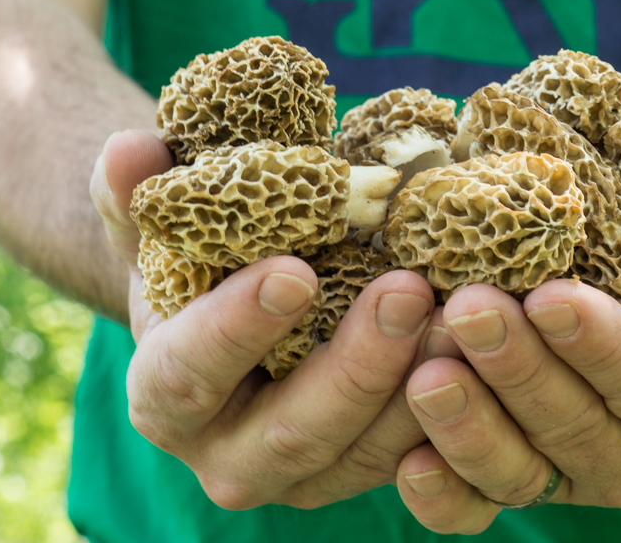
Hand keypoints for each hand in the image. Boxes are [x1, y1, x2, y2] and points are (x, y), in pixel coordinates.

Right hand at [89, 130, 433, 508]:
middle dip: (355, 365)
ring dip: (421, 390)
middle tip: (406, 290)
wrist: (247, 316)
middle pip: (295, 430)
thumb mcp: (162, 230)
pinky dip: (456, 409)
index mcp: (168, 396)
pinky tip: (491, 350)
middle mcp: (232, 455)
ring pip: (367, 452)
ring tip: (466, 316)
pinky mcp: (367, 468)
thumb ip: (136, 195)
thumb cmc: (203, 267)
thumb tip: (129, 147)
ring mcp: (308, 474)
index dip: (236, 330)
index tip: (293, 272)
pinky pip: (416, 457)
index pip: (189, 375)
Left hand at [395, 203, 620, 533]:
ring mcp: (573, 473)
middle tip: (469, 311)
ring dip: (472, 427)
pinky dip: (445, 492)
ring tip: (427, 373)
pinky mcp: (521, 475)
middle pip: (577, 426)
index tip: (551, 297)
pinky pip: (482, 502)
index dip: (605, 344)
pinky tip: (409, 462)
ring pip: (524, 470)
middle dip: (521, 372)